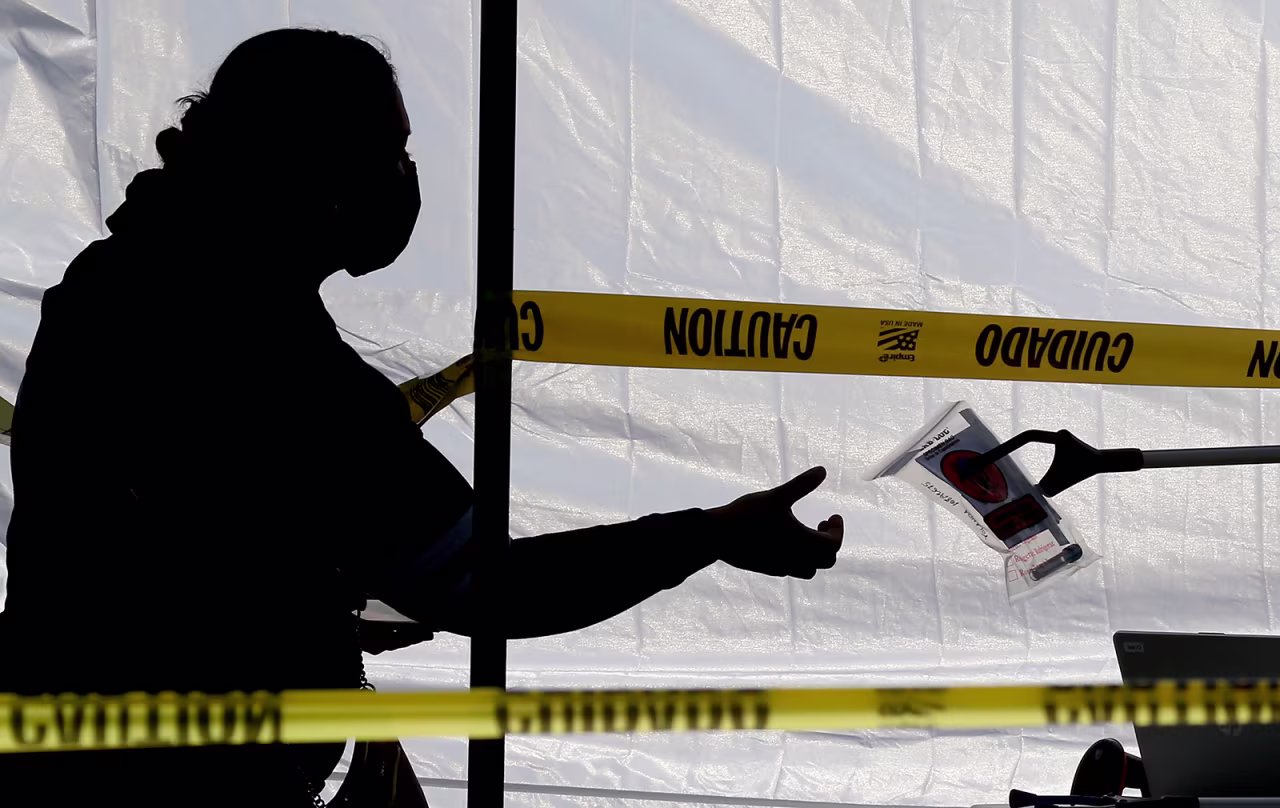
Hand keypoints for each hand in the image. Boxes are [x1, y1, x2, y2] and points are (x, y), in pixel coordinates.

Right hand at [705, 466, 843, 578]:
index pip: (833, 544)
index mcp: (803, 544)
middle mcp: (795, 560)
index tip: (832, 515)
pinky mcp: (767, 569)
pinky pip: (791, 569)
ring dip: (814, 554)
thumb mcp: (777, 496)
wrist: (716, 537)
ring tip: (804, 534)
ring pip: (809, 570)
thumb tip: (823, 470)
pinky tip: (784, 541)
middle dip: (828, 542)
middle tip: (820, 523)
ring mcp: (781, 567)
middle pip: (827, 561)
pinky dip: (797, 557)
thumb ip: (801, 485)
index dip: (838, 530)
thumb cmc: (748, 515)